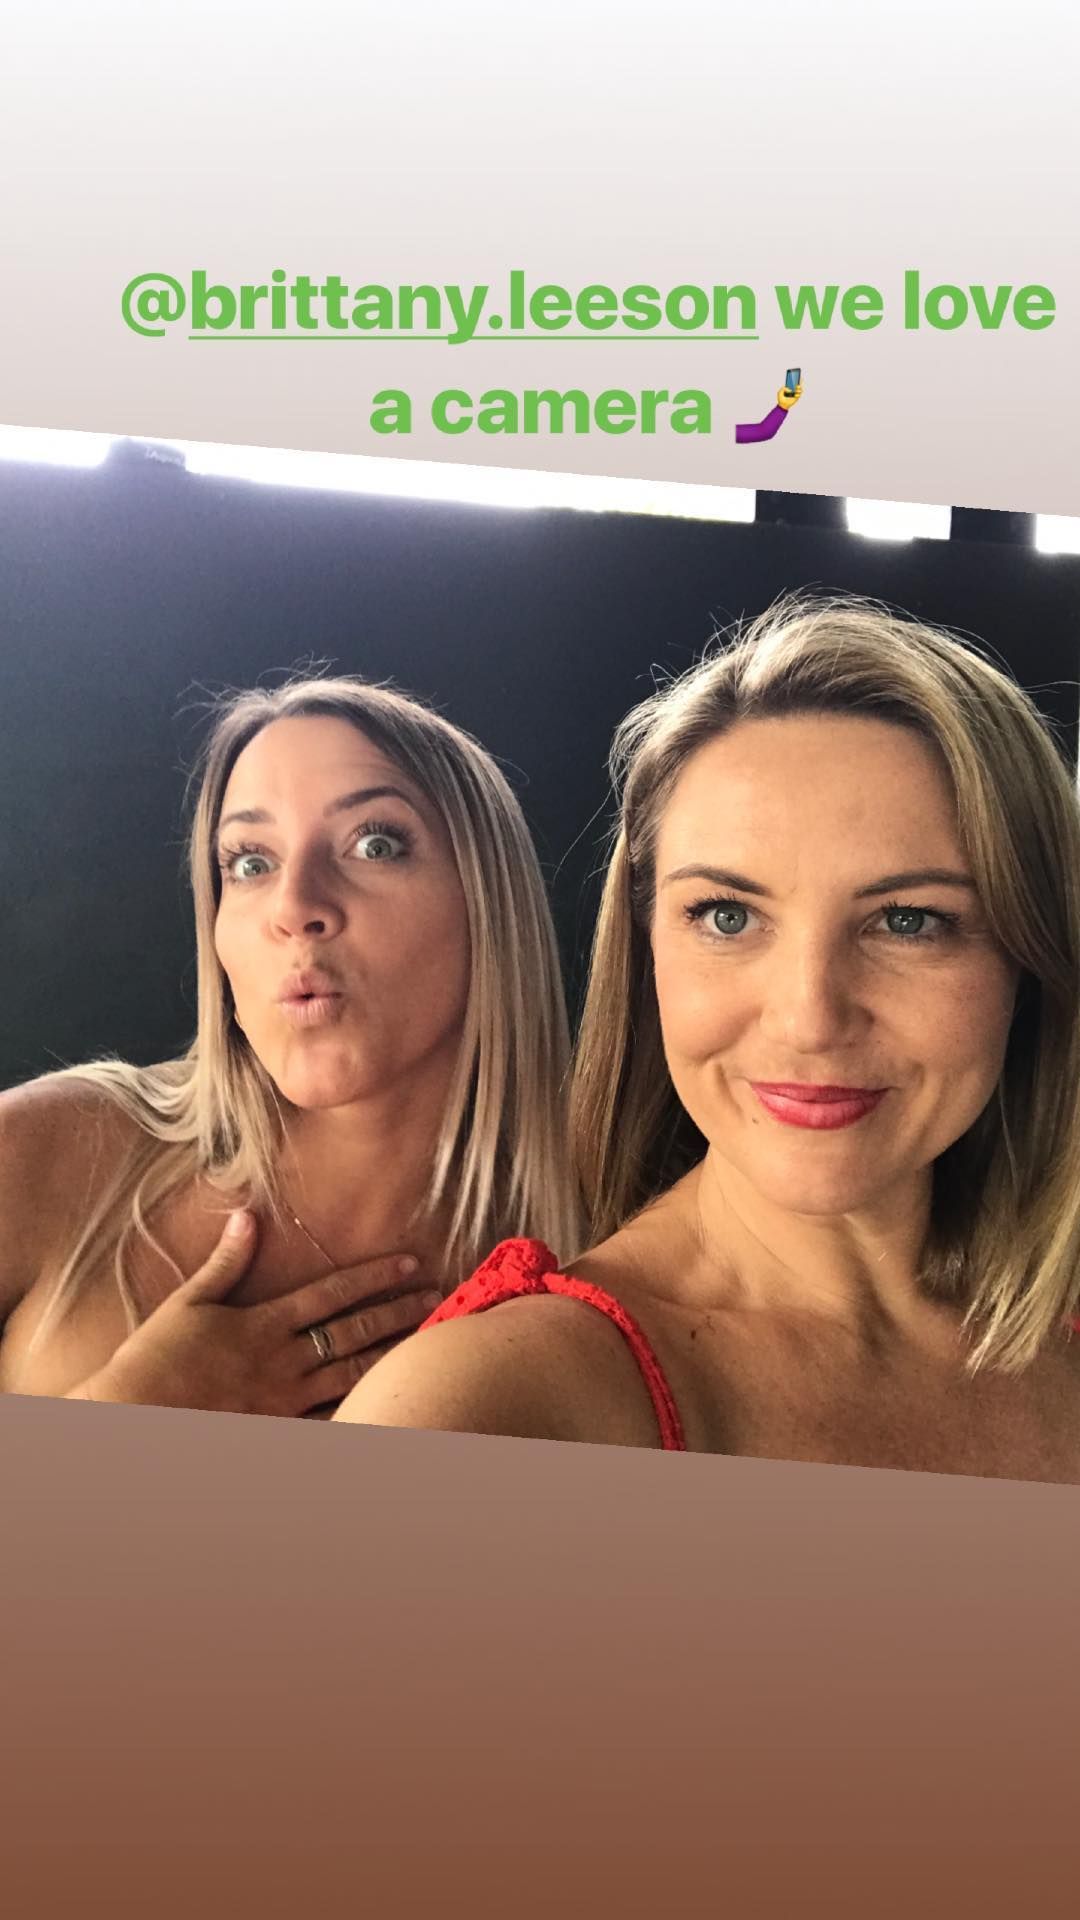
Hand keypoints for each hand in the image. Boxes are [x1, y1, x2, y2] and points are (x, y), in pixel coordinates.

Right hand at [73, 1210, 442, 1415]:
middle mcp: (282, 1360)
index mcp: (264, 1323)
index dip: (374, 1277)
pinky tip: (390, 1403)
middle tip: (436, 1298)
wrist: (134, 1414)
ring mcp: (283, 1400)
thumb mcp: (189, 1301)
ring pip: (350, 1375)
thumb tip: (249, 1215)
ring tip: (424, 1343)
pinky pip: (328, 1421)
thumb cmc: (155, 1356)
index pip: (332, 1294)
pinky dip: (359, 1409)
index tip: (410, 1264)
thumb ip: (226, 1261)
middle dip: (397, 1314)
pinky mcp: (276, 1430)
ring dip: (390, 1356)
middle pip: (353, 1333)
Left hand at [777, 381, 803, 410]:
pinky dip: (798, 394)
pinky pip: (799, 395)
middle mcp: (793, 390)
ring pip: (800, 389)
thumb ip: (783, 388)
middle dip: (799, 383)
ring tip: (796, 388)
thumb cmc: (781, 398)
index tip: (798, 376)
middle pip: (798, 385)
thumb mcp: (780, 392)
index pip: (794, 382)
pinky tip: (795, 395)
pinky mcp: (796, 398)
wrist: (782, 405)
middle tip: (797, 383)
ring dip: (799, 388)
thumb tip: (790, 389)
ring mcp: (795, 393)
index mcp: (790, 387)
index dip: (796, 378)